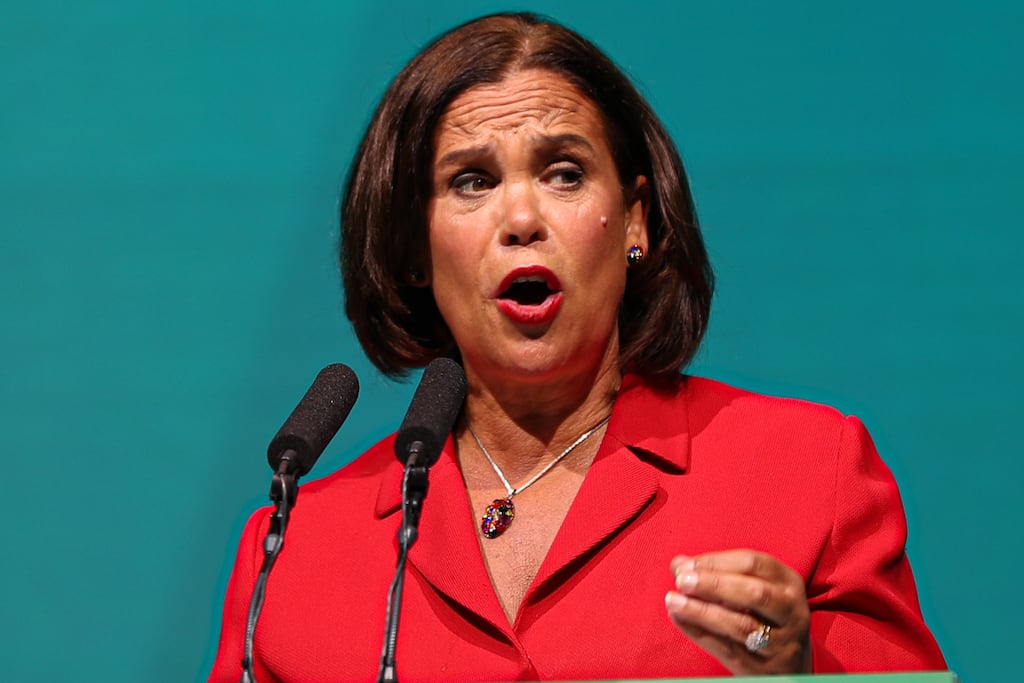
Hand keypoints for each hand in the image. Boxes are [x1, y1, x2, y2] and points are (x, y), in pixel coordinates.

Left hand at [665, 550, 810, 674]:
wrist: (790, 666)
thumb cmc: (764, 616)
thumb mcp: (754, 589)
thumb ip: (718, 574)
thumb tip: (679, 564)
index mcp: (788, 583)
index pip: (753, 564)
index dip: (716, 562)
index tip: (686, 565)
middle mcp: (792, 611)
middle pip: (754, 593)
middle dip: (713, 584)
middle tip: (681, 581)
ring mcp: (781, 643)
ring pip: (741, 625)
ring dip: (702, 611)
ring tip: (673, 601)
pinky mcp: (763, 669)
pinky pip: (727, 649)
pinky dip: (699, 632)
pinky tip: (679, 619)